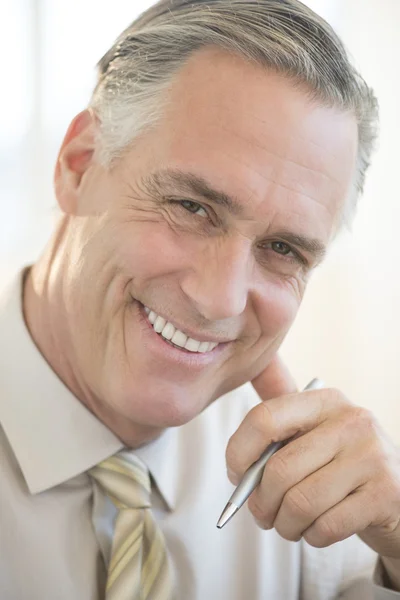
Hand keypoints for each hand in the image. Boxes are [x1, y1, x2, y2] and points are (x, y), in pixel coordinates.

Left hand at [226, 359, 399, 562]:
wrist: (398, 493)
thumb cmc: (340, 467)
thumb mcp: (313, 440)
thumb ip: (276, 444)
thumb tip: (238, 472)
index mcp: (324, 401)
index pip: (264, 417)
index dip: (239, 451)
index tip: (236, 475)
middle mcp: (351, 421)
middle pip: (279, 468)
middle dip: (260, 502)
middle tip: (261, 514)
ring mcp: (371, 456)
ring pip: (300, 502)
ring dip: (285, 525)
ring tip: (288, 525)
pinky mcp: (385, 494)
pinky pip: (326, 526)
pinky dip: (312, 537)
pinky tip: (315, 530)